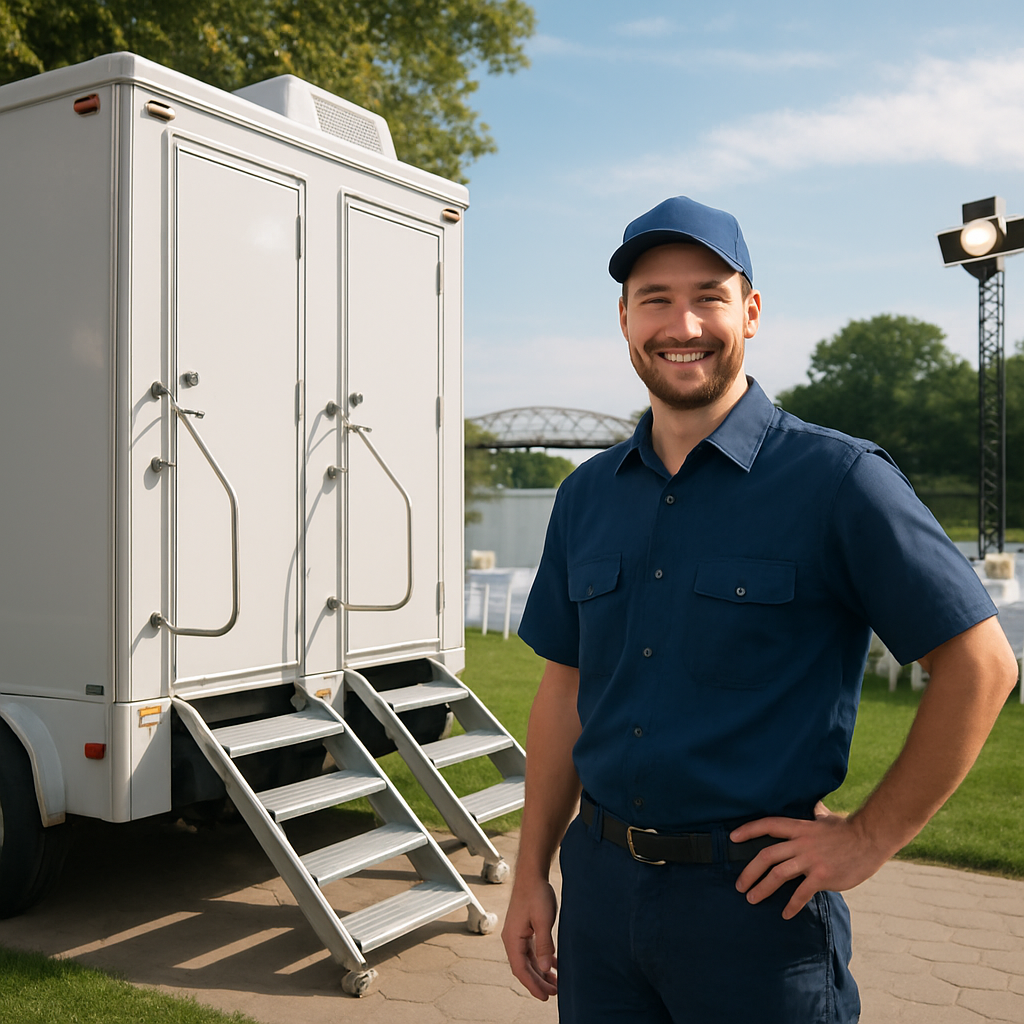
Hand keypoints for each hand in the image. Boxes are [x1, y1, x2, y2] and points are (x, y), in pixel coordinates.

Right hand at [501, 877, 558, 999]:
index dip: (533, 985)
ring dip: (540, 972)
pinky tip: (554, 965)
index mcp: (513, 939)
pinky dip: (542, 959)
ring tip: (555, 983)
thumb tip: (544, 969)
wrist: (532, 874)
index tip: (545, 997)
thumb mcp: (543, 921)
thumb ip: (544, 946)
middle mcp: (512, 939)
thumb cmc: (536, 894)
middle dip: (538, 982)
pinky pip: (532, 950)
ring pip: (528, 960)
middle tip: (554, 993)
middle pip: (524, 967)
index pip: (521, 969)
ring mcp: (518, 934)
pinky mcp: (525, 929)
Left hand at [730, 802, 888, 918]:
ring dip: (762, 888)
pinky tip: (785, 914)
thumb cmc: (847, 830)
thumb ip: (815, 814)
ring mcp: (811, 860)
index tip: (733, 838)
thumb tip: (814, 806)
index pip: (768, 825)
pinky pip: (801, 893)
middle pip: (766, 855)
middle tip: (739, 885)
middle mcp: (801, 843)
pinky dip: (791, 905)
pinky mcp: (822, 876)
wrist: (870, 840)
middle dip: (749, 871)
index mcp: (799, 828)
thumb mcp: (826, 818)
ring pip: (778, 874)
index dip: (748, 830)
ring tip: (752, 899)